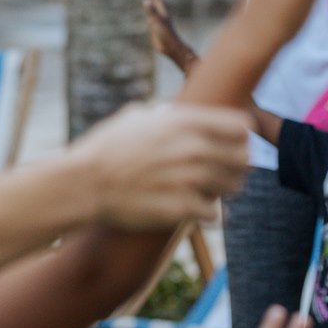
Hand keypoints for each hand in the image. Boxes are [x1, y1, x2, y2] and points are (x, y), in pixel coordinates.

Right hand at [70, 100, 248, 227]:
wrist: (83, 184)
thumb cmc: (105, 148)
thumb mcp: (137, 116)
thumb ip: (167, 115)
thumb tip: (179, 114)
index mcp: (185, 121)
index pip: (241, 127)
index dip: (241, 136)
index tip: (234, 143)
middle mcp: (193, 148)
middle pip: (243, 158)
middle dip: (236, 165)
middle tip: (225, 170)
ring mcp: (190, 179)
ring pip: (233, 186)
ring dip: (224, 189)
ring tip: (209, 190)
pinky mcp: (182, 209)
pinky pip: (215, 214)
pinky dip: (208, 213)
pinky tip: (197, 209)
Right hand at [144, 0, 197, 73]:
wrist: (170, 47)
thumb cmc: (165, 33)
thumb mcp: (157, 21)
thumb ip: (151, 11)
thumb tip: (146, 1)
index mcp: (163, 14)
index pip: (158, 3)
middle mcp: (161, 18)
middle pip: (157, 7)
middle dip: (155, 1)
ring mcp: (159, 25)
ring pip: (155, 15)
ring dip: (152, 10)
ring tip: (149, 5)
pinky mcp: (157, 32)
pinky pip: (152, 23)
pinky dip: (150, 20)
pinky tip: (149, 21)